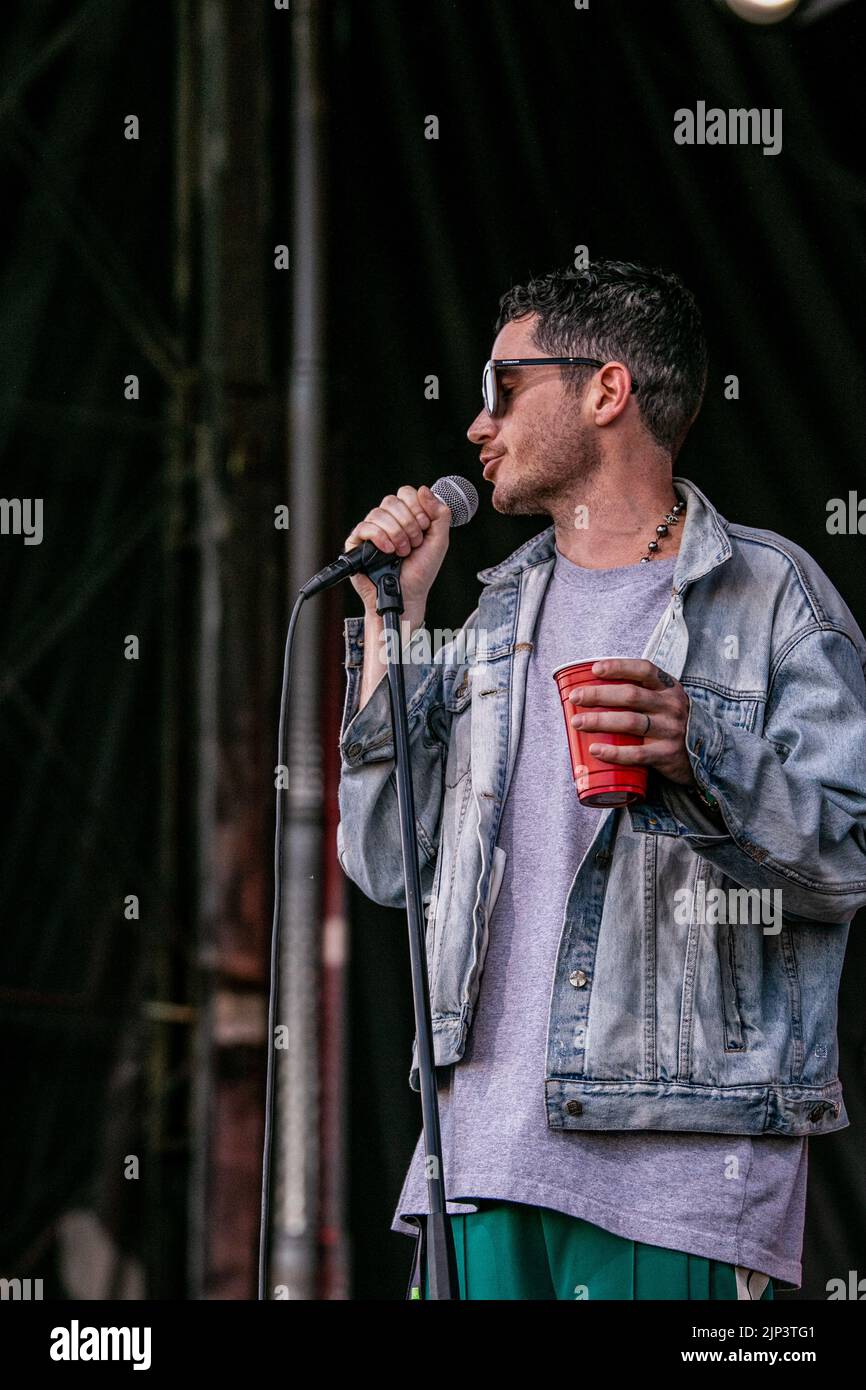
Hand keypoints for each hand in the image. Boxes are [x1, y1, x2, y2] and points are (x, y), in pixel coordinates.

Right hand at [344, 484, 451, 612]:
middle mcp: (387, 521)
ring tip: (401, 551)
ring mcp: (371, 531)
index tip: (424, 526)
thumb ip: (440, 514)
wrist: (408, 595)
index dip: (416, 506)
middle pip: (391, 500)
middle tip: (414, 543)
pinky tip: (388, 550)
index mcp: (406, 516)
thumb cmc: (421, 571)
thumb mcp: (439, 540)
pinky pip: (364, 527)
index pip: (406, 493)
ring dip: (396, 533)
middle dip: (408, 523)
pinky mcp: (357, 543)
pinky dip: (379, 537)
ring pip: (378, 513)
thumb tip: (423, 490)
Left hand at [568, 658, 693, 786]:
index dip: (619, 667)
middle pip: (631, 695)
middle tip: (576, 697)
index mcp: (668, 688)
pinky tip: (595, 750)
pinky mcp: (666, 754)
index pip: (644, 670)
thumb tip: (593, 688)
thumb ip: (639, 693)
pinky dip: (614, 752)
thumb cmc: (669, 722)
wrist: (703, 753)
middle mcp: (671, 706)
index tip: (595, 669)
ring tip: (577, 722)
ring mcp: (670, 730)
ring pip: (631, 722)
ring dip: (600, 721)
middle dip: (599, 695)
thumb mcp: (663, 701)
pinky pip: (637, 753)